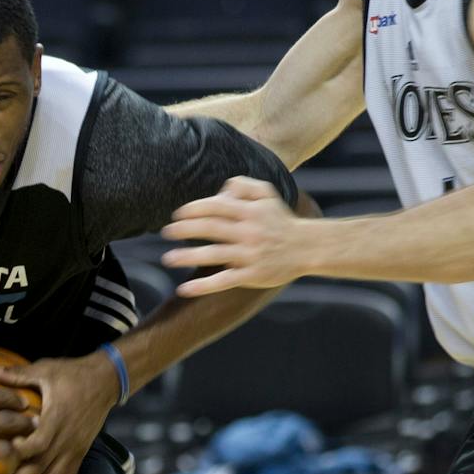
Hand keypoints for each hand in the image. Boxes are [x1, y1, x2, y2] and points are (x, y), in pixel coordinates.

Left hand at [0, 353, 117, 473]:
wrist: (105, 381)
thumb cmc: (72, 374)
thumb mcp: (45, 370)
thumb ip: (18, 375)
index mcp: (55, 419)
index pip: (38, 442)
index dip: (22, 451)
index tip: (5, 455)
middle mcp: (65, 439)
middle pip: (41, 467)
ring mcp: (74, 449)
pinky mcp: (80, 452)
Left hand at [161, 177, 311, 294]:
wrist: (307, 247)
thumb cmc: (280, 219)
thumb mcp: (267, 193)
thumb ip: (242, 184)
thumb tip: (218, 190)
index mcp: (250, 211)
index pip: (216, 207)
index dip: (193, 210)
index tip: (176, 215)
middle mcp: (249, 232)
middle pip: (211, 228)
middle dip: (184, 229)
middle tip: (166, 232)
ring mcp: (250, 255)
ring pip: (213, 255)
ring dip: (187, 257)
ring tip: (168, 258)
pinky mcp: (252, 275)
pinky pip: (223, 281)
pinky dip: (202, 286)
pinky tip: (183, 289)